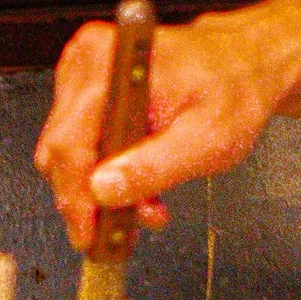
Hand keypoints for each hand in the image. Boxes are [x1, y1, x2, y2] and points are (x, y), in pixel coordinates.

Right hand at [34, 7, 300, 249]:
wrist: (240, 66)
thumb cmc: (232, 93)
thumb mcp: (208, 140)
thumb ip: (154, 167)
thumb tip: (103, 190)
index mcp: (114, 63)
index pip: (69, 143)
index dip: (75, 198)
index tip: (90, 238)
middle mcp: (88, 62)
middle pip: (60, 151)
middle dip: (91, 199)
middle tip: (128, 229)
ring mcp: (81, 73)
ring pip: (65, 153)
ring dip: (100, 189)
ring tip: (148, 203)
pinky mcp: (83, 89)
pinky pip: (76, 143)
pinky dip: (103, 171)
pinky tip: (139, 180)